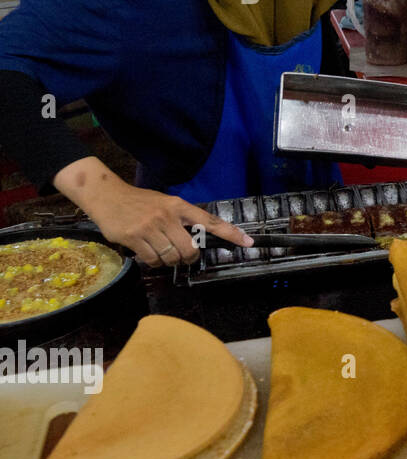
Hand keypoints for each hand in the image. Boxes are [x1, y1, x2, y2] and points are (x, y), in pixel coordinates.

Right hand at [53, 157, 253, 266]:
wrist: (106, 195)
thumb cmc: (139, 202)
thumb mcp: (165, 203)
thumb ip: (182, 219)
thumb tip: (199, 239)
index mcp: (178, 205)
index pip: (209, 221)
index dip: (230, 233)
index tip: (248, 242)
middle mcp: (166, 216)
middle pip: (190, 249)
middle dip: (190, 257)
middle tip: (183, 255)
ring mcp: (149, 227)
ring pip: (171, 257)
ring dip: (169, 261)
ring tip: (162, 251)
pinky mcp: (133, 237)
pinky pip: (152, 260)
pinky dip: (154, 262)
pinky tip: (149, 253)